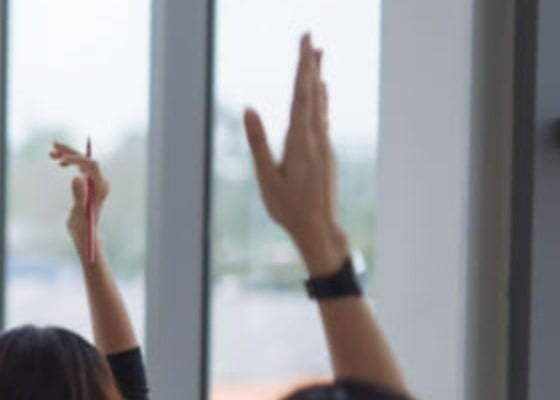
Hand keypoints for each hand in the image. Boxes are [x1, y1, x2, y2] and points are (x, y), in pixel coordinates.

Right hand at [50, 141, 106, 263]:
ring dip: (68, 155)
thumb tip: (77, 177)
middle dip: (70, 152)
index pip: (92, 165)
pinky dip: (69, 162)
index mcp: (101, 187)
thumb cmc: (82, 226)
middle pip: (87, 160)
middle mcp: (100, 182)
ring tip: (51, 152)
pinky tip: (59, 163)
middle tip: (54, 145)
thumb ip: (79, 194)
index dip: (77, 159)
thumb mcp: (79, 212)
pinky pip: (80, 167)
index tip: (60, 161)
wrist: (85, 234)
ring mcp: (94, 182)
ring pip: (82, 162)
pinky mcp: (88, 184)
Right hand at [242, 34, 347, 274]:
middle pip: (313, 92)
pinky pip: (322, 115)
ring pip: (320, 102)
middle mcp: (316, 137)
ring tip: (318, 54)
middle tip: (310, 37)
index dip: (302, 66)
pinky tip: (321, 91)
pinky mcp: (325, 151)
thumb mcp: (266, 176)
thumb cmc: (288, 207)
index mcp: (299, 141)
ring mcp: (323, 144)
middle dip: (310, 63)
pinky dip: (320, 97)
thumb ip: (258, 141)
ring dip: (317, 76)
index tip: (304, 43)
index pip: (301, 94)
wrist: (320, 228)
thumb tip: (248, 109)